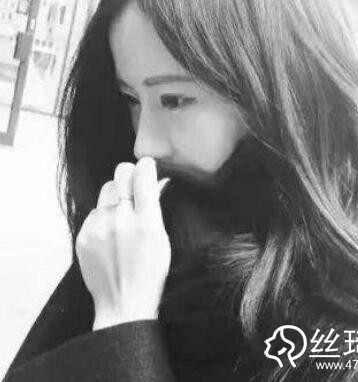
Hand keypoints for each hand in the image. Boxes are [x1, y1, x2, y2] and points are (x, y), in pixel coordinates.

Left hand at [75, 157, 170, 329]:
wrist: (123, 304)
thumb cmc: (150, 274)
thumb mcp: (163, 239)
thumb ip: (155, 208)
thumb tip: (154, 182)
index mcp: (146, 221)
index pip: (142, 174)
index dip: (146, 166)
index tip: (147, 167)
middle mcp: (120, 220)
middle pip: (120, 174)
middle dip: (129, 176)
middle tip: (134, 189)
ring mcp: (98, 228)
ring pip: (106, 191)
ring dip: (115, 197)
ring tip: (121, 218)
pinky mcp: (83, 236)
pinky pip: (94, 212)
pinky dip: (103, 218)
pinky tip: (109, 235)